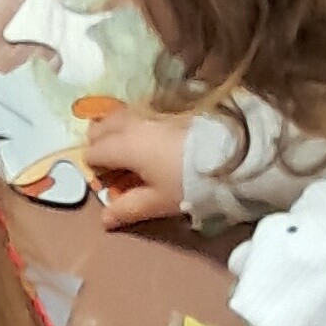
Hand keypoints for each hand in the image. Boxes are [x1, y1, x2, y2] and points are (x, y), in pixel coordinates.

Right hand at [84, 110, 191, 229]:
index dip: (92, 166)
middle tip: (107, 159)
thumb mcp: (158, 202)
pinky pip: (140, 109)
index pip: (94, 152)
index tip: (101, 178)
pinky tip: (148, 131)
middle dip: (98, 141)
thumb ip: (128, 208)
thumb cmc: (189, 182)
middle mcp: (133, 123)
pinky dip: (135, 119)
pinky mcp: (171, 106)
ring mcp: (152, 110)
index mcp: (124, 146)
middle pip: (101, 126)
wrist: (232, 155)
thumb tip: (104, 218)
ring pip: (120, 114)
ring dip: (114, 126)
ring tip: (124, 142)